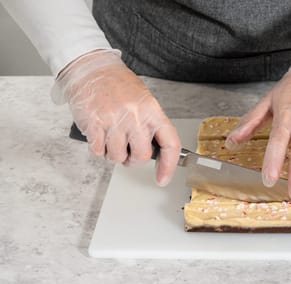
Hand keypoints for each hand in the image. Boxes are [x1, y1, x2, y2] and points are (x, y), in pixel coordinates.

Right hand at [52, 50, 180, 185]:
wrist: (90, 68)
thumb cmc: (117, 84)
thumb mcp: (144, 101)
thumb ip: (150, 125)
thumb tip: (155, 152)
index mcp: (152, 111)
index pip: (170, 144)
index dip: (168, 166)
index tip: (162, 179)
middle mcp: (135, 117)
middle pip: (141, 156)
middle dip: (134, 161)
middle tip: (128, 154)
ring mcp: (114, 121)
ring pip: (117, 157)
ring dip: (113, 154)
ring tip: (111, 139)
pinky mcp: (94, 124)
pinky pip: (98, 151)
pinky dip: (98, 148)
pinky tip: (99, 134)